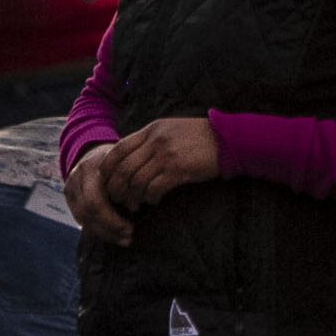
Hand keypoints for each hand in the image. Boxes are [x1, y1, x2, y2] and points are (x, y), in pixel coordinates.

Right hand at [64, 144, 133, 245]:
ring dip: (104, 232)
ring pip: (82, 217)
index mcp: (93, 167)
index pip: (96, 202)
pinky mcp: (69, 194)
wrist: (96, 150)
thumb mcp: (129, 165)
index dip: (113, 220)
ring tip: (123, 239)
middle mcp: (78, 176)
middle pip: (87, 211)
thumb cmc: (122, 160)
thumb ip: (131, 182)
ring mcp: (70, 185)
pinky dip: (97, 228)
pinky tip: (112, 234)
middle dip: (109, 228)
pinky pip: (80, 217)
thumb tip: (137, 207)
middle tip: (129, 237)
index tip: (131, 229)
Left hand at [99, 117, 221, 212]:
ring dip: (133, 197)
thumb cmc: (200, 137)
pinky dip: (150, 198)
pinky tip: (154, 201)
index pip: (118, 149)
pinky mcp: (179, 170)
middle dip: (117, 187)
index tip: (107, 181)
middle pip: (124, 168)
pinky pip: (155, 188)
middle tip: (118, 199)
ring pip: (137, 181)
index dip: (108, 168)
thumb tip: (129, 158)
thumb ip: (150, 140)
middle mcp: (156, 141)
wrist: (228, 139)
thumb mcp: (171, 130)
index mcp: (151, 130)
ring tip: (135, 204)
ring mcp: (167, 155)